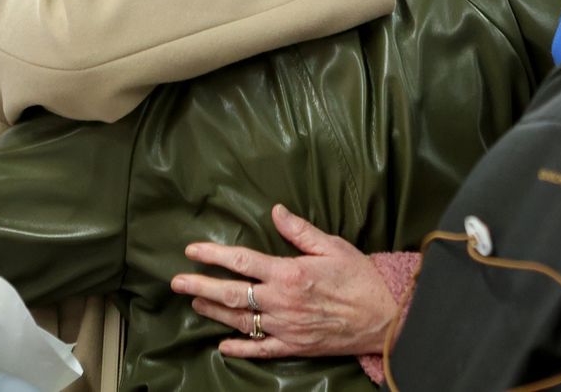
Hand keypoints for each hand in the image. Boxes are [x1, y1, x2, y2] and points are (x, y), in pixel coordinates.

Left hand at [170, 204, 395, 357]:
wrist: (384, 318)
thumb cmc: (359, 277)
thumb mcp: (332, 245)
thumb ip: (299, 230)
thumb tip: (275, 210)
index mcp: (288, 272)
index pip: (241, 261)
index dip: (214, 254)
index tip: (192, 250)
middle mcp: (281, 302)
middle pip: (231, 293)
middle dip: (200, 286)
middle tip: (176, 281)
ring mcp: (284, 327)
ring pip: (239, 320)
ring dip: (213, 312)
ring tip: (194, 303)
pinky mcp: (293, 347)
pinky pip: (259, 349)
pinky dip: (239, 348)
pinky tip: (222, 344)